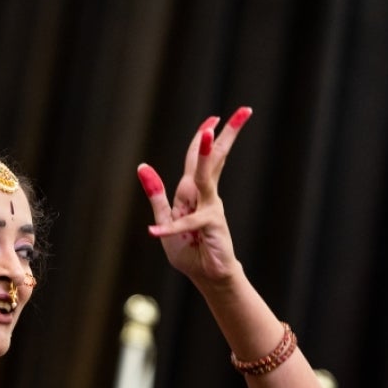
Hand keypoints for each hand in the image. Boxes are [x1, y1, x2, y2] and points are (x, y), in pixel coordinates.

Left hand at [136, 107, 251, 286]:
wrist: (208, 276)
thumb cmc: (189, 251)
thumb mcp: (165, 221)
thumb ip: (156, 196)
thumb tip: (143, 166)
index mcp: (192, 193)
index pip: (197, 160)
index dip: (202, 138)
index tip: (214, 118)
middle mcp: (205, 196)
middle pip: (215, 158)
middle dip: (227, 134)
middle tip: (244, 110)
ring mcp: (211, 208)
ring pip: (205, 176)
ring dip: (203, 155)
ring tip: (207, 133)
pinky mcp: (210, 226)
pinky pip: (186, 223)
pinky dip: (170, 228)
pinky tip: (155, 232)